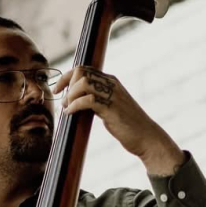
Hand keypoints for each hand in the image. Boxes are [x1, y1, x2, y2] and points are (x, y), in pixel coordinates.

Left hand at [53, 66, 183, 175]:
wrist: (147, 138)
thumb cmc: (127, 126)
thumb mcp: (109, 108)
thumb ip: (96, 101)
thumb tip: (75, 102)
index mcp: (110, 82)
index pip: (84, 69)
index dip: (66, 77)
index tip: (58, 90)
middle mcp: (111, 84)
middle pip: (81, 72)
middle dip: (66, 85)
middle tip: (64, 102)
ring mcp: (112, 95)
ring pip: (83, 83)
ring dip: (70, 96)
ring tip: (68, 108)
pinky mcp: (111, 108)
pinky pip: (87, 100)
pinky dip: (74, 106)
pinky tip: (71, 113)